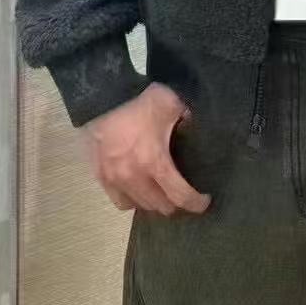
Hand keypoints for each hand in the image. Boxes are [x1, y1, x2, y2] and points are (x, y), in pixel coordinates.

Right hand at [82, 81, 212, 215]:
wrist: (102, 98)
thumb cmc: (138, 102)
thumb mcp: (169, 104)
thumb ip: (188, 116)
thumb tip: (197, 128)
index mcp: (154, 162)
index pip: (180, 196)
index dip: (196, 203)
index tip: (204, 200)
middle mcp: (134, 178)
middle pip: (161, 206)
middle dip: (176, 202)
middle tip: (182, 191)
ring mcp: (115, 180)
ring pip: (141, 206)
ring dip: (155, 202)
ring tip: (162, 192)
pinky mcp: (102, 178)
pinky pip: (121, 202)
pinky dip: (133, 200)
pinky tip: (139, 190)